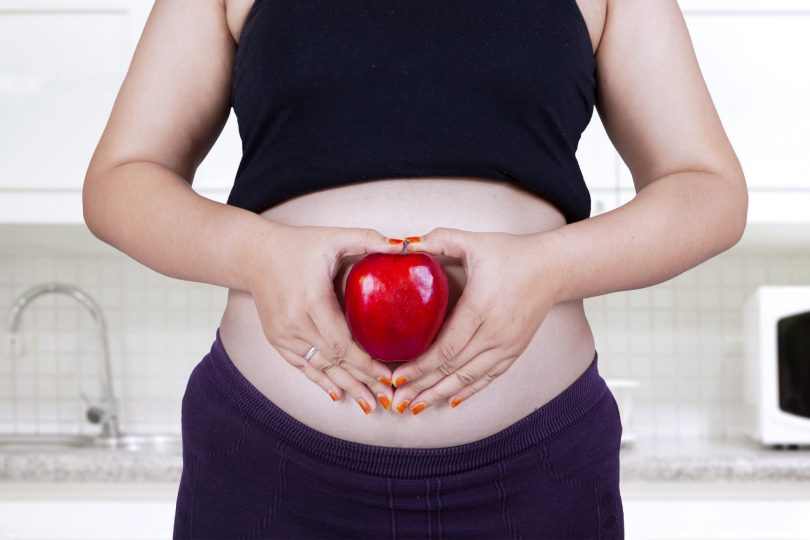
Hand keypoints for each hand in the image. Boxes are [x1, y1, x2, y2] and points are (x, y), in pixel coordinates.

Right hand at [245, 221, 405, 414]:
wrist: (254, 254)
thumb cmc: (298, 245)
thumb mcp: (333, 236)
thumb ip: (368, 238)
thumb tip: (405, 245)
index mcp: (312, 301)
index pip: (342, 343)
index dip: (366, 363)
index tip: (389, 375)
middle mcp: (295, 323)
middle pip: (334, 361)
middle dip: (363, 381)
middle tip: (389, 399)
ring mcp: (283, 334)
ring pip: (320, 367)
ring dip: (347, 387)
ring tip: (371, 405)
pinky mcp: (276, 339)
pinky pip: (302, 366)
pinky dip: (321, 381)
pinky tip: (338, 394)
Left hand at [388, 227, 560, 414]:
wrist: (551, 268)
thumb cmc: (509, 253)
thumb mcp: (473, 241)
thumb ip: (438, 239)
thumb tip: (403, 244)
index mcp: (480, 308)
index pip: (446, 347)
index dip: (420, 366)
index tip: (396, 376)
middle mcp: (495, 333)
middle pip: (453, 369)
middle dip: (422, 387)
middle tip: (395, 401)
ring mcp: (507, 345)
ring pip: (468, 378)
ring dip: (439, 395)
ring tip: (414, 407)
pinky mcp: (515, 351)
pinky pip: (488, 377)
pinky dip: (467, 391)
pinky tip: (449, 401)